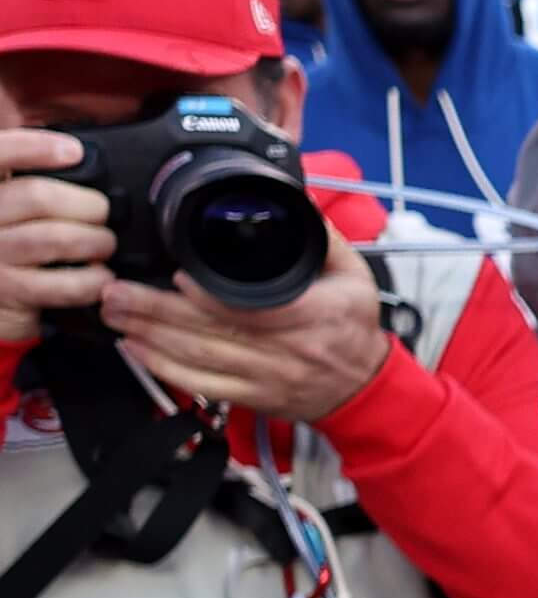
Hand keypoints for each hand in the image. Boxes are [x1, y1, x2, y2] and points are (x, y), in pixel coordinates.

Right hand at [0, 127, 113, 342]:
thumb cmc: (13, 244)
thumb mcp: (13, 205)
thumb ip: (32, 180)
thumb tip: (77, 155)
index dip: (32, 147)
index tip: (74, 151)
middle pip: (39, 196)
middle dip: (88, 204)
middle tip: (101, 213)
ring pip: (57, 238)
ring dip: (97, 241)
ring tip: (103, 244)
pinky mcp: (10, 292)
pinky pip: (64, 283)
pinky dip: (93, 279)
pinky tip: (99, 276)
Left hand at [98, 221, 388, 421]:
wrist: (363, 387)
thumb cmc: (354, 328)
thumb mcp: (354, 275)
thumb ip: (323, 238)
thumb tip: (292, 200)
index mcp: (315, 316)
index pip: (257, 310)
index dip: (210, 296)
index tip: (176, 275)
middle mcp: (288, 351)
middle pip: (212, 333)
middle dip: (157, 311)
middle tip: (117, 290)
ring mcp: (266, 378)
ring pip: (199, 358)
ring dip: (150, 335)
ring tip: (115, 312)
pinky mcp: (251, 397)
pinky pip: (201, 386)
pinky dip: (164, 370)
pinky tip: (136, 350)